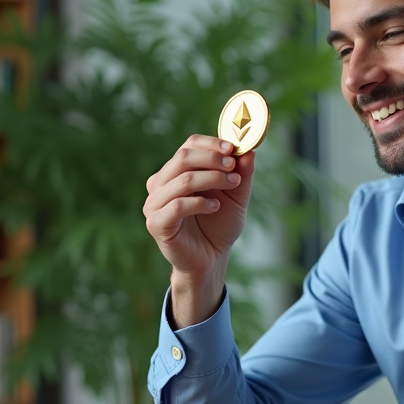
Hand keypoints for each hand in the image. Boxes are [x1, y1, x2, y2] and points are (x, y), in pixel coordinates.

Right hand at [143, 136, 254, 323]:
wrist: (211, 259)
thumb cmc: (219, 225)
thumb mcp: (236, 196)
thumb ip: (241, 174)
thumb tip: (249, 151)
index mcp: (175, 172)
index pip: (188, 146)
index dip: (211, 144)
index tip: (233, 148)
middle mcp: (161, 184)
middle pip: (183, 157)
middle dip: (213, 159)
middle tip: (233, 166)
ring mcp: (154, 204)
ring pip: (183, 180)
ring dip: (212, 179)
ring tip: (231, 185)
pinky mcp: (156, 224)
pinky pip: (177, 206)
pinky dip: (200, 203)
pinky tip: (215, 207)